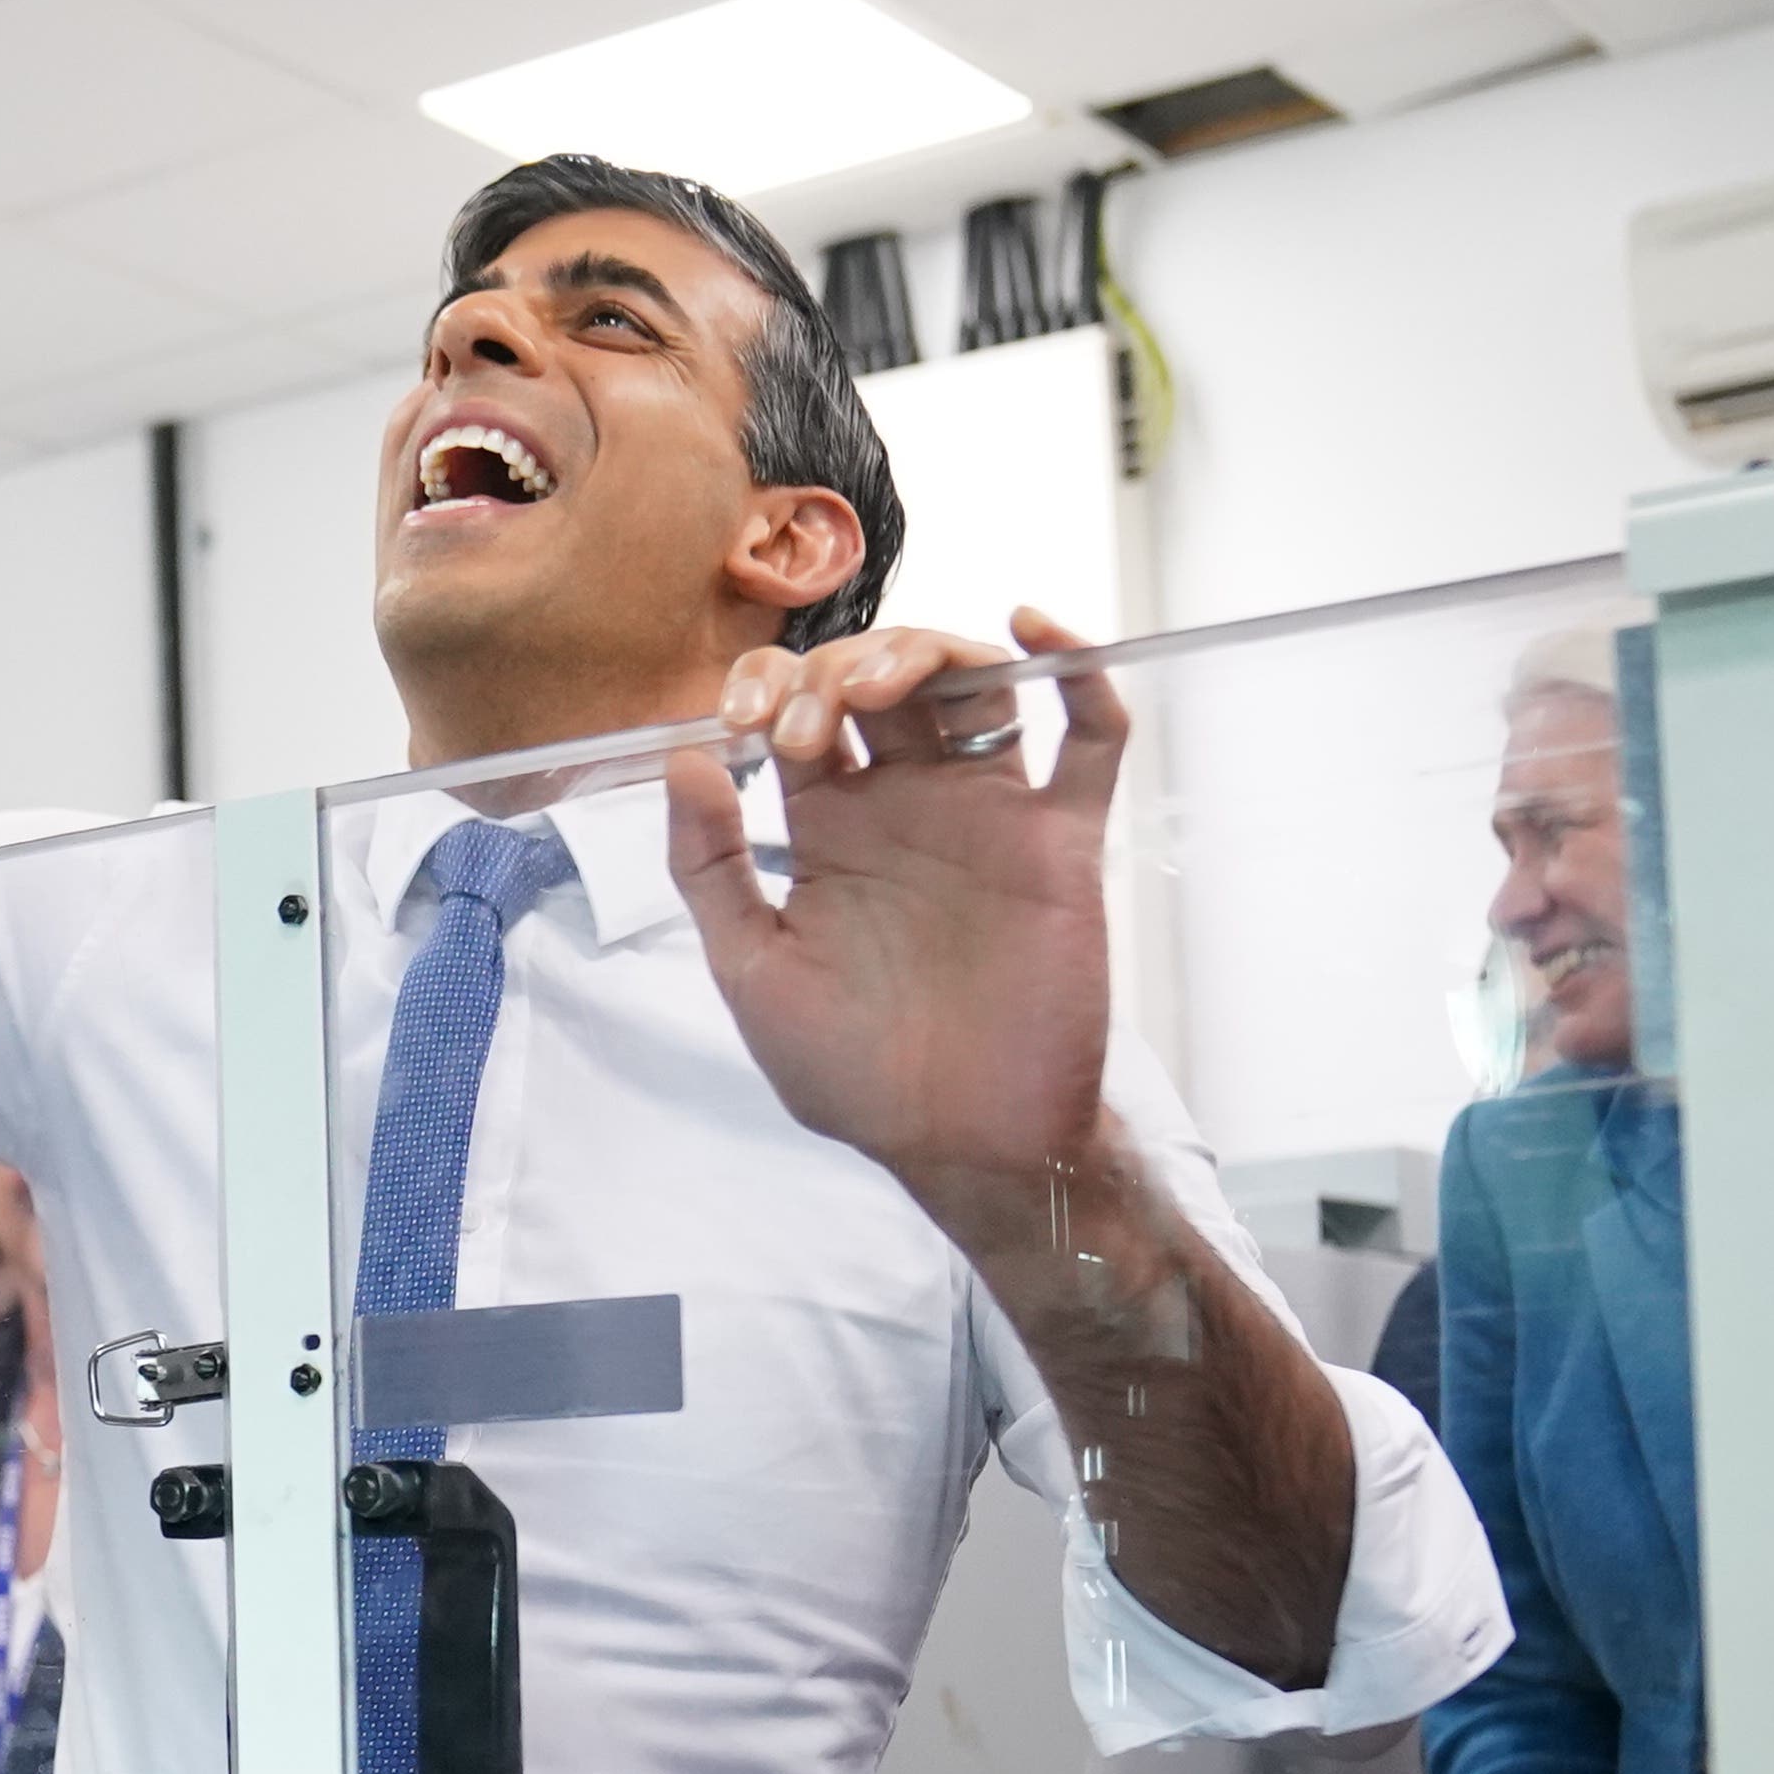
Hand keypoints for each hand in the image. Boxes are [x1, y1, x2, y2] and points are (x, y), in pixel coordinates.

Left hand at [666, 607, 1125, 1195]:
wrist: (958, 1144)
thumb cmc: (852, 1072)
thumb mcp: (751, 970)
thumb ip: (710, 866)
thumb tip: (683, 758)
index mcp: (832, 827)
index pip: (803, 710)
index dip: (770, 688)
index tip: (744, 725)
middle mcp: (910, 805)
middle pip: (884, 678)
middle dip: (836, 672)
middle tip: (807, 728)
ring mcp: (989, 814)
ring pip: (975, 683)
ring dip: (928, 652)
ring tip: (881, 687)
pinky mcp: (1062, 841)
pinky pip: (1090, 736)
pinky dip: (1078, 668)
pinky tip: (1031, 630)